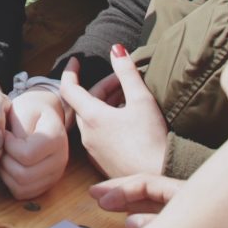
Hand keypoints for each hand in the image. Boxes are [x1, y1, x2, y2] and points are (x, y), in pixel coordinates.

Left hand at [0, 88, 70, 199]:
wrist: (43, 116)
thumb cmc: (29, 110)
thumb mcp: (23, 107)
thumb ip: (18, 126)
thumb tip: (11, 146)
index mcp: (56, 138)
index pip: (26, 155)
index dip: (7, 146)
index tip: (4, 134)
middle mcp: (60, 160)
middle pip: (23, 175)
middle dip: (4, 161)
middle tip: (0, 147)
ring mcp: (55, 175)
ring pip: (21, 187)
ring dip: (5, 173)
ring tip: (4, 155)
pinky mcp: (46, 184)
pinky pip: (22, 193)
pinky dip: (9, 182)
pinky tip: (9, 165)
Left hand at [59, 49, 169, 179]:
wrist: (159, 177)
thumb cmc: (151, 139)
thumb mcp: (142, 100)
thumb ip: (127, 72)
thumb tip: (116, 50)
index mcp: (92, 117)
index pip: (69, 88)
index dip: (71, 72)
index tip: (75, 60)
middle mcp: (87, 135)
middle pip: (86, 103)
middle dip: (103, 88)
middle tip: (123, 81)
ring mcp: (93, 150)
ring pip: (93, 119)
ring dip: (106, 105)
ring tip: (128, 98)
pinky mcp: (102, 162)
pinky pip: (98, 135)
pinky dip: (108, 122)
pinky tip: (128, 121)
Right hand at [89, 171, 182, 227]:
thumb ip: (153, 224)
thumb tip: (129, 221)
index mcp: (184, 192)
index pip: (145, 183)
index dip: (121, 191)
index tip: (102, 202)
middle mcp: (185, 197)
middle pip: (147, 187)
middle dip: (119, 189)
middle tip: (93, 192)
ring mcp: (188, 211)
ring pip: (154, 201)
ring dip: (128, 202)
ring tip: (105, 203)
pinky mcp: (189, 226)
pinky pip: (162, 213)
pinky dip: (143, 213)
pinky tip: (130, 217)